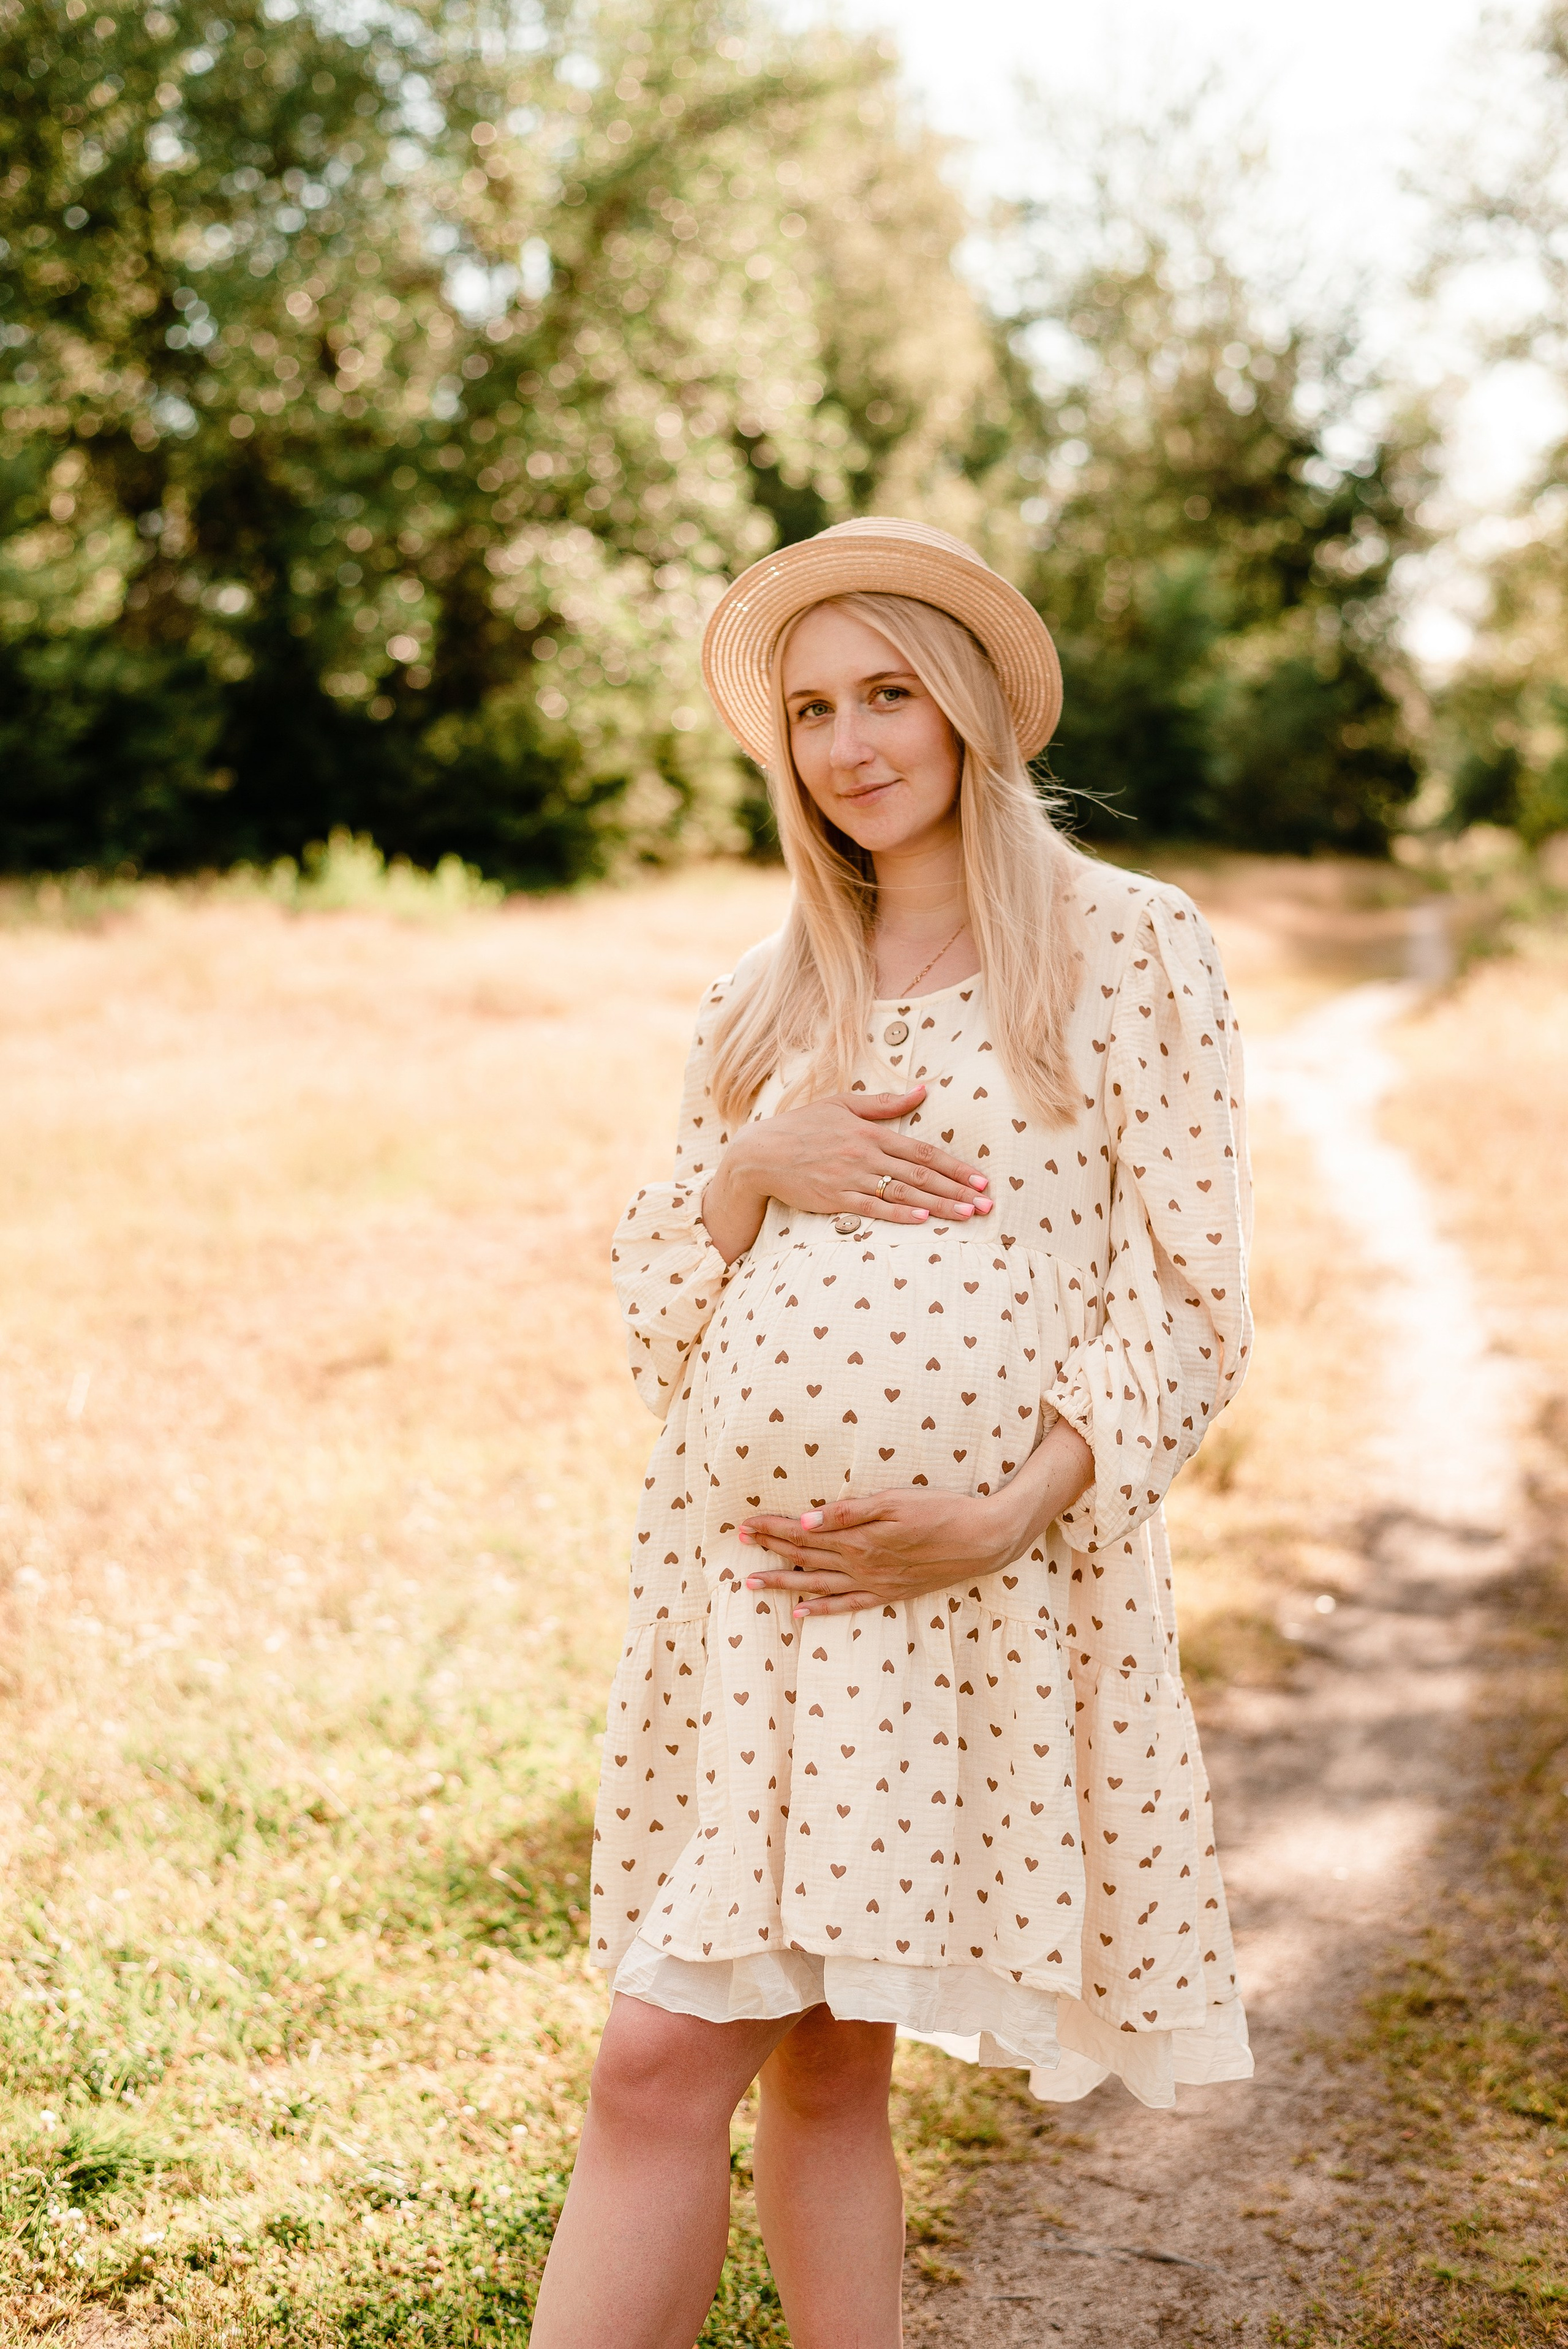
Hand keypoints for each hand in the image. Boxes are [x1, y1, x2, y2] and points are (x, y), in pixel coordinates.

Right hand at [699, 1084, 990, 1264]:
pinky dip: (898, 1212)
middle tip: (987, 1204)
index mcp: (870, 1131)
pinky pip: (872, 1207)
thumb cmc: (802, 1125)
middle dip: (957, 1189)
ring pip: (903, 1191)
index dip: (954, 1166)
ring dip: (938, 1203)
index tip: (980, 1179)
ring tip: (967, 1215)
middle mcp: (865, 1154)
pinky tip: (921, 1218)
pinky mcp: (834, 1198)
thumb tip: (923, 1090)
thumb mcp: (842, 1103)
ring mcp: (850, 1177)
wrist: (760, 1153)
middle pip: (920, 1173)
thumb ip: (884, 1102)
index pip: (922, 1150)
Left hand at [736, 1420, 1094, 1616]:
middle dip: (770, 1549)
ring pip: (817, 1584)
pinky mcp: (889, 1593)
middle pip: (805, 1557)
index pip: (803, 1533)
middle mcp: (860, 1565)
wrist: (983, 1539)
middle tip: (739, 1544)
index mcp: (858, 1538)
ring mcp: (874, 1583)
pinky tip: (800, 1612)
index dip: (772, 1528)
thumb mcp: (895, 1501)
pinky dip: (821, 1609)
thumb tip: (806, 1520)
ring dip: (783, 1581)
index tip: (745, 1524)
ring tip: (752, 1583)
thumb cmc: (941, 1510)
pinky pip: (847, 1605)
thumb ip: (849, 1512)